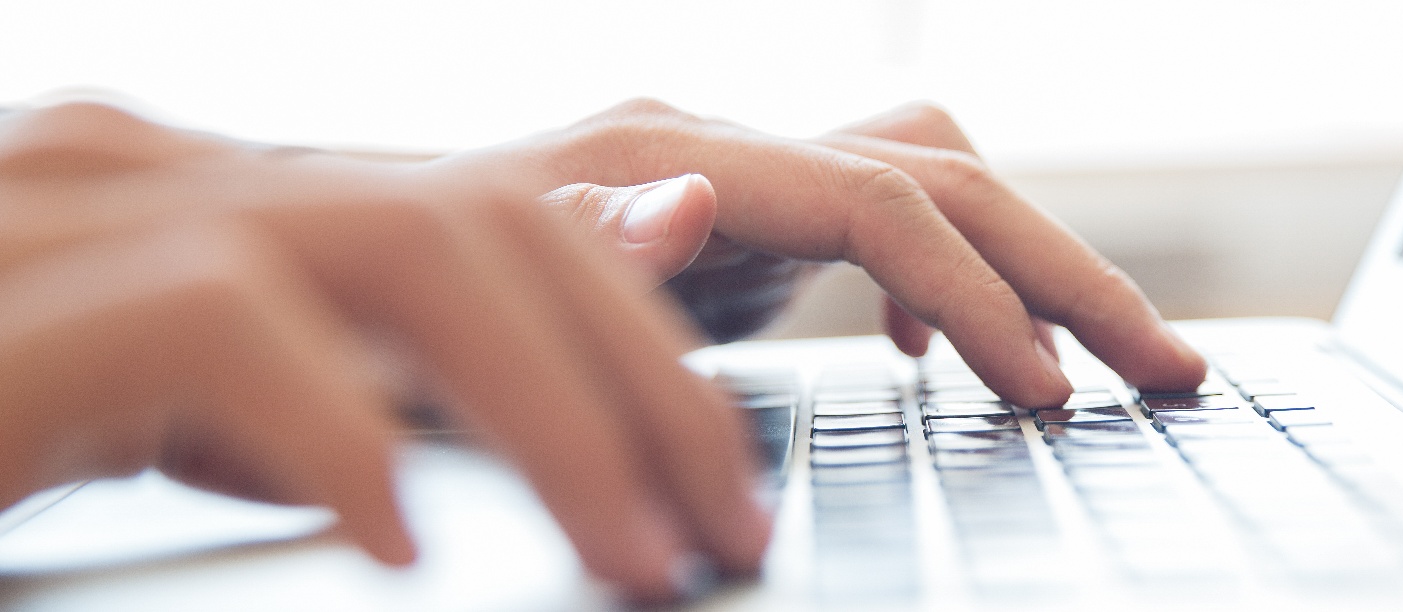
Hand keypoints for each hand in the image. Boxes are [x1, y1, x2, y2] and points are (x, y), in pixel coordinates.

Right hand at [0, 103, 765, 601]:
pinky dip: (342, 429)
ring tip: (627, 552)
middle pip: (496, 223)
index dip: (640, 341)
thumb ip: (372, 363)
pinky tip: (397, 543)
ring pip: (414, 247)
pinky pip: (228, 319)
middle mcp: (163, 167)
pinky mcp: (15, 303)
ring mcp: (81, 213)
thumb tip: (585, 327)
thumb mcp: (199, 407)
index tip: (719, 478)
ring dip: (557, 413)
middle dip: (649, 382)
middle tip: (726, 525)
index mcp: (218, 190)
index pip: (501, 219)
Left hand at [443, 100, 1209, 406]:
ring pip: (937, 183)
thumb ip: (585, 256)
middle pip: (945, 175)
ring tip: (1111, 359)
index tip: (1051, 397)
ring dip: (1034, 267)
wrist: (337, 276)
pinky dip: (951, 280)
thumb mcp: (465, 315)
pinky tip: (946, 358)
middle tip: (1169, 370)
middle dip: (1067, 273)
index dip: (983, 298)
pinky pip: (890, 220)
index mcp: (667, 158)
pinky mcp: (742, 218)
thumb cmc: (391, 316)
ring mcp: (737, 173)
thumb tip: (693, 198)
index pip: (884, 202)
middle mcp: (718, 143)